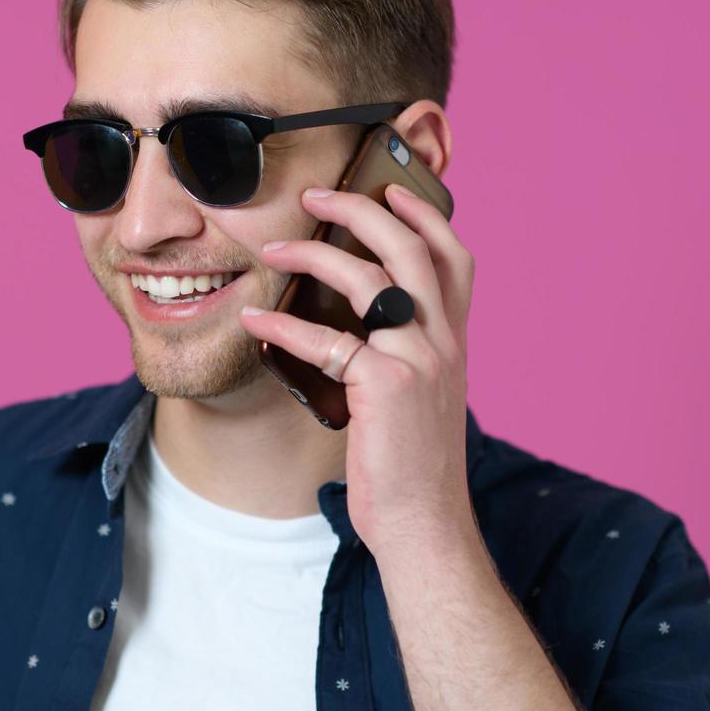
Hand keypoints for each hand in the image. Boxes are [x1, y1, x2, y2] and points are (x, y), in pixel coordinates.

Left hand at [238, 183, 476, 553]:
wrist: (423, 522)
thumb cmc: (411, 464)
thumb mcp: (423, 397)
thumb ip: (407, 354)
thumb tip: (361, 325)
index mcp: (453, 340)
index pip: (454, 257)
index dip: (425, 215)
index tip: (392, 188)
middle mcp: (442, 341)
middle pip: (412, 248)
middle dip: (362, 210)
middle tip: (317, 196)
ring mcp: (418, 360)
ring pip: (370, 278)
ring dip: (315, 254)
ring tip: (274, 248)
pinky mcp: (385, 386)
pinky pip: (326, 340)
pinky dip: (283, 327)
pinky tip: (255, 322)